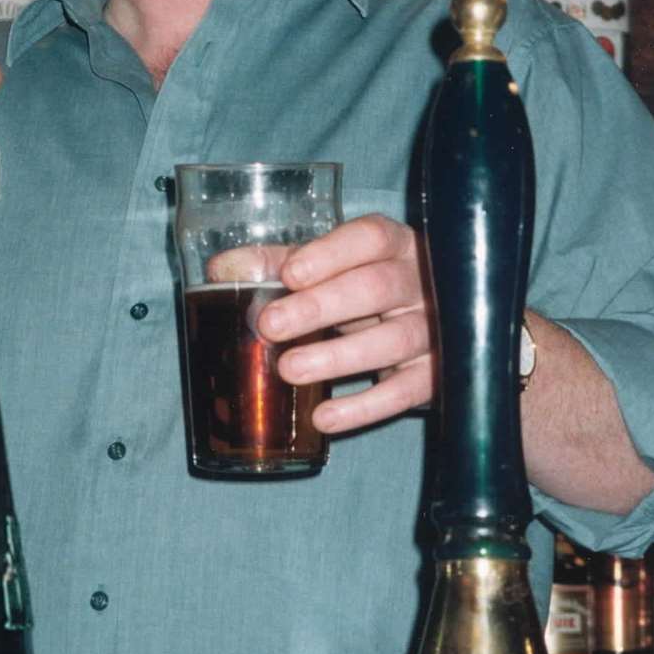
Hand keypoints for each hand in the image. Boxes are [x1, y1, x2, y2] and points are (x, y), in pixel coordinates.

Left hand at [257, 214, 434, 432]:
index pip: (369, 237)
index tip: (289, 273)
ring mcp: (434, 329)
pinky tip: (323, 416)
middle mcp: (420, 282)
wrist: (429, 321)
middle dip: (321, 306)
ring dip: (338, 357)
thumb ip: (276, 264)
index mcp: (394, 244)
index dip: (331, 253)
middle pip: (376, 288)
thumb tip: (219, 269)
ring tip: (289, 370)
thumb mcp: (327, 268)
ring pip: (392, 341)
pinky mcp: (434, 374)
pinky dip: (363, 408)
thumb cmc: (363, 285)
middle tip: (271, 324)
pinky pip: (403, 393)